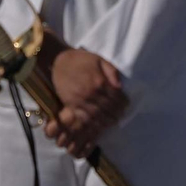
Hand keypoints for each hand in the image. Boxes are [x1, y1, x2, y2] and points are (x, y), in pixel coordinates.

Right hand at [41, 35, 125, 157]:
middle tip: (120, 116)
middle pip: (108, 108)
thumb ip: (112, 72)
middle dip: (116, 113)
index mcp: (99, 81)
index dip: (123, 103)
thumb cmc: (81, 60)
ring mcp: (80, 101)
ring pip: (97, 116)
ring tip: (112, 122)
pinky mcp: (71, 106)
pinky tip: (98, 125)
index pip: (116, 97)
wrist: (58, 61)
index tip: (126, 105)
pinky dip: (93, 124)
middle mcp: (91, 93)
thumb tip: (120, 87)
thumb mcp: (99, 60)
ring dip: (107, 121)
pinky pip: (84, 118)